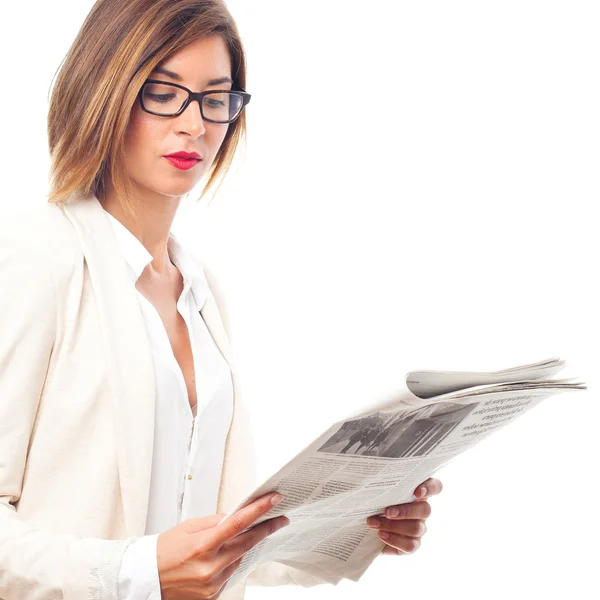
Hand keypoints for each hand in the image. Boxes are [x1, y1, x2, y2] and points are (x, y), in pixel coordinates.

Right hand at [157, 492, 288, 599]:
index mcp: (203, 546)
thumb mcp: (188, 527)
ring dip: (242, 547)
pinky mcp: (213, 596)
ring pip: (239, 559)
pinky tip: (220, 558)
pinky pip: (230, 574)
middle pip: (248, 543)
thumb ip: (215, 522)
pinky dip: (229, 563)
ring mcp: (213, 584)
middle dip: (266, 529)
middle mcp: (210, 567)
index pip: (238, 523)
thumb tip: (236, 516)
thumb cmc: (164, 551)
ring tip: (234, 539)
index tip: (274, 499)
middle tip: (281, 518)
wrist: (146, 579)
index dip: (259, 510)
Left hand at [366, 477, 442, 555]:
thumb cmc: (375, 500)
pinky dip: (394, 540)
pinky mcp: (413, 544)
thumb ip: (383, 482)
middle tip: (386, 512)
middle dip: (405, 511)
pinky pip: (411, 546)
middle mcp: (422, 510)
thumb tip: (371, 472)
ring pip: (416, 528)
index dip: (429, 489)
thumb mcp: (379, 489)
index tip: (417, 492)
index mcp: (418, 492)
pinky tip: (381, 535)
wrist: (368, 522)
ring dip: (393, 526)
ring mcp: (420, 527)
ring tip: (374, 523)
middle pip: (426, 510)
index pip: (435, 486)